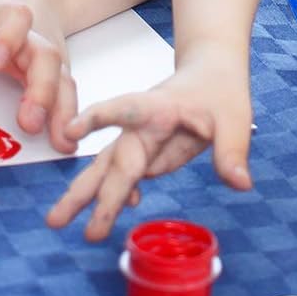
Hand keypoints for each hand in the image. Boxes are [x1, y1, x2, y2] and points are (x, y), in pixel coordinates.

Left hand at [0, 0, 77, 149]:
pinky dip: (68, 119)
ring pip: (60, 79)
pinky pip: (66, 96)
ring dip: (58, 108)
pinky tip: (66, 144)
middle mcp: (31, 36)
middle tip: (27, 116)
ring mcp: (46, 57)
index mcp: (2, 13)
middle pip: (44, 56)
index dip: (6, 37)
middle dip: (39, 86)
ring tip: (57, 138)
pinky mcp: (54, 76)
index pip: (13, 18)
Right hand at [46, 56, 252, 241]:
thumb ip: (233, 150)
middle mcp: (141, 126)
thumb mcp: (235, 117)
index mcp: (158, 108)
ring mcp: (141, 142)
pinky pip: (125, 177)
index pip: (124, 109)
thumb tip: (240, 184)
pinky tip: (122, 210)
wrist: (212, 73)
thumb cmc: (219, 87)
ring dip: (84, 196)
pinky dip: (119, 195)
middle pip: (111, 159)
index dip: (96, 119)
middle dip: (86, 191)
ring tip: (56, 222)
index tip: (70, 132)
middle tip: (58, 219)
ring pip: (108, 171)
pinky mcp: (147, 154)